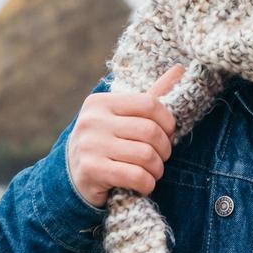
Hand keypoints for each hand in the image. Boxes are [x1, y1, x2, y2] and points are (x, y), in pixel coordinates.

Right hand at [66, 64, 184, 209]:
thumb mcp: (123, 116)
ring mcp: (90, 146)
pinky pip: (136, 176)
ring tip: (153, 172)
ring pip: (146, 156)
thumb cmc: (107, 141)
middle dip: (164, 149)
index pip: (149, 104)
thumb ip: (151, 94)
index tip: (167, 134)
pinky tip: (143, 184)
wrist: (71, 177)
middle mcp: (93, 121)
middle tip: (161, 157)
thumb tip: (180, 68)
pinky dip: (147, 184)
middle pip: (150, 132)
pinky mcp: (91, 171)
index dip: (167, 122)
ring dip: (157, 169)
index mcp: (100, 102)